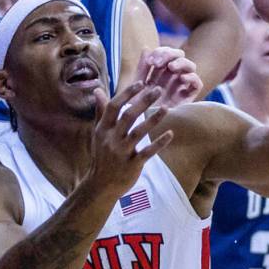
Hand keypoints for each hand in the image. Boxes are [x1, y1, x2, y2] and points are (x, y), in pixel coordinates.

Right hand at [84, 82, 172, 198]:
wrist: (101, 185)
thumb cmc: (101, 155)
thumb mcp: (98, 133)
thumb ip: (100, 112)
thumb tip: (97, 90)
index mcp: (103, 129)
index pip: (113, 107)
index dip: (127, 94)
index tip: (141, 83)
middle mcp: (111, 139)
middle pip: (128, 116)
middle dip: (143, 101)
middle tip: (158, 89)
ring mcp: (122, 152)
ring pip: (139, 132)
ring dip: (153, 119)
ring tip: (166, 108)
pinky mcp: (132, 164)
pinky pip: (147, 152)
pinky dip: (159, 143)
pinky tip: (170, 133)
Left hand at [135, 47, 201, 108]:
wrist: (138, 129)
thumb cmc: (134, 108)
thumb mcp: (135, 86)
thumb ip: (141, 68)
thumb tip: (146, 47)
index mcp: (158, 71)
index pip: (165, 53)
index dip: (160, 53)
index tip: (151, 61)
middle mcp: (171, 77)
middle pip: (179, 56)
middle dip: (170, 54)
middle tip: (159, 63)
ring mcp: (180, 86)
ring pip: (189, 66)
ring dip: (181, 63)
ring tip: (171, 67)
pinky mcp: (188, 98)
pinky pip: (197, 83)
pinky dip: (192, 77)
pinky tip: (182, 79)